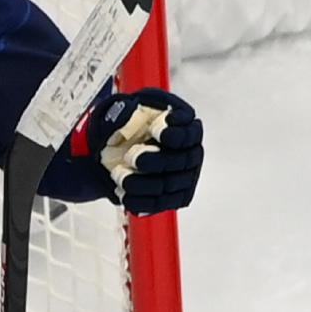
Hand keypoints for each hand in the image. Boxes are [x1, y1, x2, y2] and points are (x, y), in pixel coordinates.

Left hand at [86, 87, 202, 213]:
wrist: (119, 146)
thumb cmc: (130, 124)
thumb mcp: (127, 108)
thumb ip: (126, 110)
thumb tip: (126, 115)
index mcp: (185, 126)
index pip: (189, 134)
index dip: (175, 134)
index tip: (154, 130)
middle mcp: (191, 153)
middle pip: (181, 161)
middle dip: (154, 160)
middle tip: (130, 156)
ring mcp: (185, 177)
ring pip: (169, 185)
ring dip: (143, 183)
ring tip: (119, 177)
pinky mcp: (174, 196)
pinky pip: (161, 203)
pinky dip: (141, 201)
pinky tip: (124, 195)